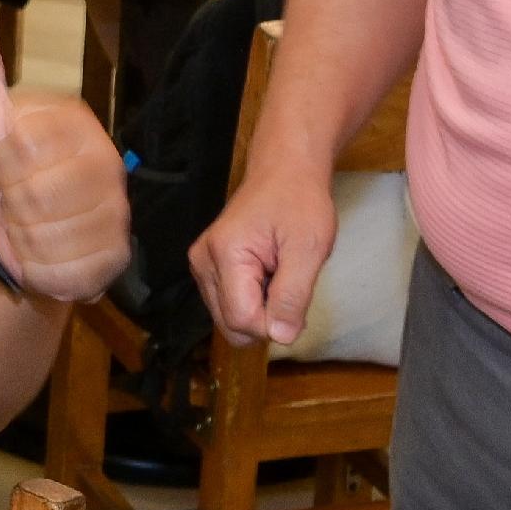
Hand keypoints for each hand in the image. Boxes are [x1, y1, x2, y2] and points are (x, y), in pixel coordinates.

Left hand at [0, 2, 126, 300]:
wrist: (9, 238)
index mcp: (76, 123)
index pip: (22, 146)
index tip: (5, 163)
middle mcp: (107, 163)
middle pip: (36, 195)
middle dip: (10, 205)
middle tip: (16, 200)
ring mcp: (116, 213)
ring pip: (49, 235)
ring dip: (23, 239)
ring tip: (29, 227)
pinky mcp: (116, 257)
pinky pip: (63, 270)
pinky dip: (40, 269)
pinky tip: (44, 255)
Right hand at [191, 165, 335, 345]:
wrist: (284, 172)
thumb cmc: (299, 202)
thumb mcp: (308, 249)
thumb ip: (292, 296)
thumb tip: (281, 337)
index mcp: (224, 255)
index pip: (242, 320)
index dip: (275, 324)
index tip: (298, 302)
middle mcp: (203, 263)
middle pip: (231, 326)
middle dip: (266, 319)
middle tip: (290, 287)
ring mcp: (201, 266)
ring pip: (229, 320)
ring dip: (260, 310)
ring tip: (279, 277)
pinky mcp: (207, 269)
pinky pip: (229, 306)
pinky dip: (253, 301)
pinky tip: (268, 276)